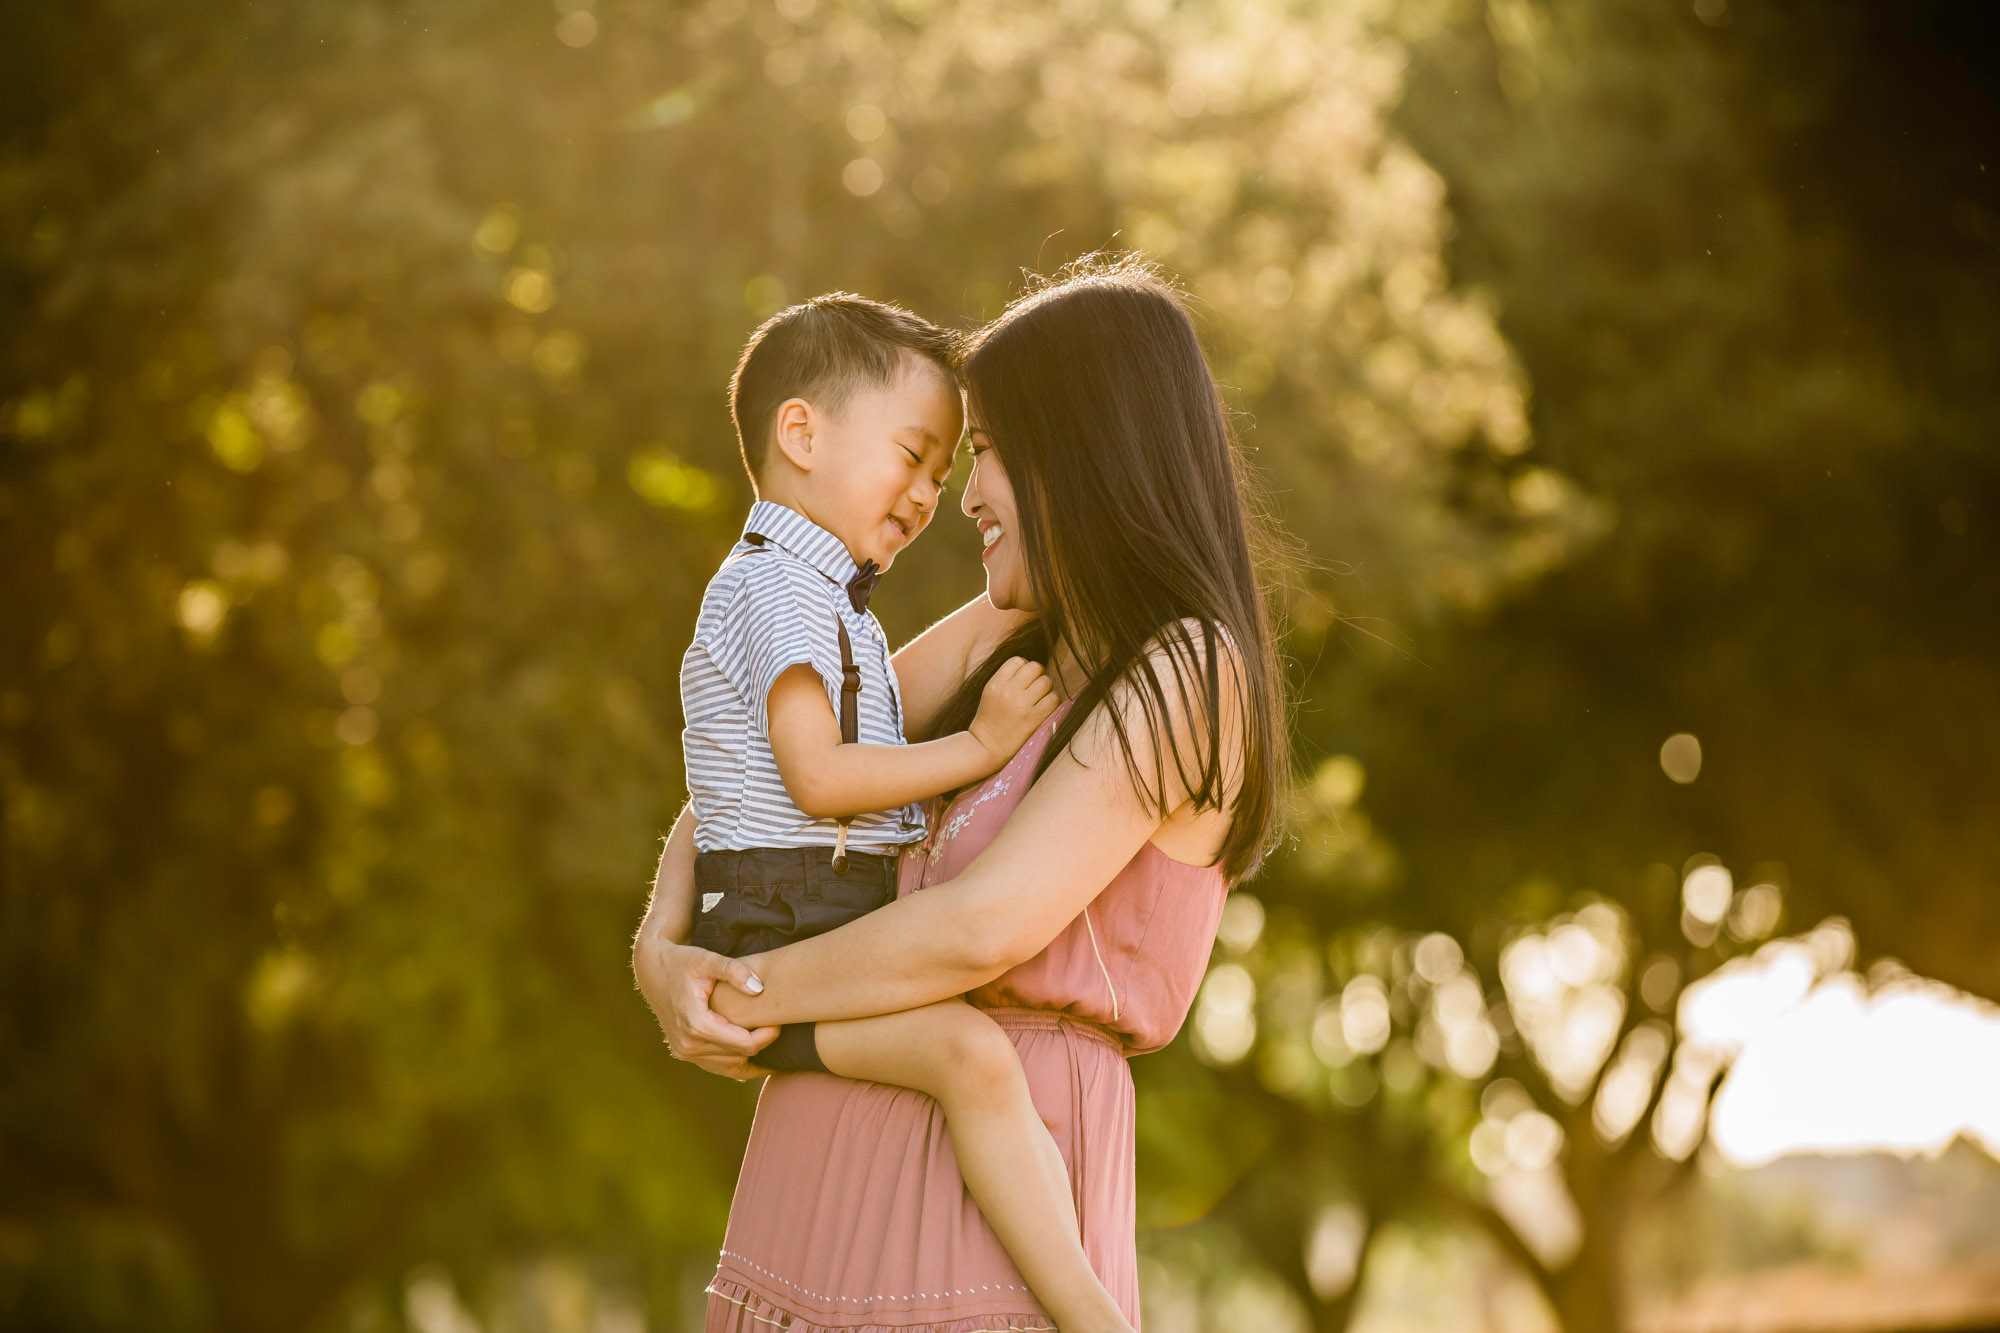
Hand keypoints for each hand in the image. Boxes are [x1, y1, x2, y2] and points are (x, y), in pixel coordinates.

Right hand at [634, 932, 779, 1080]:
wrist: (652, 970)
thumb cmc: (682, 961)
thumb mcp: (708, 960)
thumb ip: (734, 971)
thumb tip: (759, 988)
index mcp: (696, 1025)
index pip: (744, 1044)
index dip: (767, 1036)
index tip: (780, 1022)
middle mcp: (688, 1045)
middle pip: (739, 1056)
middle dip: (761, 1043)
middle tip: (779, 1026)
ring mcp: (684, 1052)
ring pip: (730, 1066)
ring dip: (750, 1055)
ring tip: (770, 1039)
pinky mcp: (684, 1052)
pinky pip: (717, 1066)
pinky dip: (736, 1062)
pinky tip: (756, 1056)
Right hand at [967, 656, 1058, 769]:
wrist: (986, 747)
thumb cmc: (989, 719)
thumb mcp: (990, 693)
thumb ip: (1006, 678)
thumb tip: (1031, 667)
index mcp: (996, 683)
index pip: (1018, 661)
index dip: (1024, 667)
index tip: (1024, 678)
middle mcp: (1008, 691)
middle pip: (1035, 667)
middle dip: (1038, 675)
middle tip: (1035, 686)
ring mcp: (1022, 705)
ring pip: (1046, 681)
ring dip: (1046, 688)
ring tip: (1039, 697)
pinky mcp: (1033, 718)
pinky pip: (1053, 699)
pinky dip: (1052, 701)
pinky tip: (1044, 707)